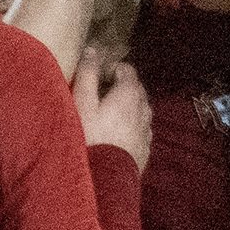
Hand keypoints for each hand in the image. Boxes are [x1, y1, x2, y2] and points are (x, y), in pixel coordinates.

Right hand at [73, 46, 149, 170]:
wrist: (104, 179)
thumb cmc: (90, 137)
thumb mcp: (83, 101)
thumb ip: (88, 74)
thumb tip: (92, 50)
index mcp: (131, 94)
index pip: (128, 69)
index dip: (112, 68)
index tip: (97, 75)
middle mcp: (145, 109)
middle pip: (136, 89)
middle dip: (120, 86)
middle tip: (98, 93)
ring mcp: (147, 131)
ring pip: (140, 110)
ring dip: (126, 107)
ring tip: (105, 114)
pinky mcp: (144, 149)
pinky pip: (139, 130)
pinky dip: (130, 125)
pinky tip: (114, 134)